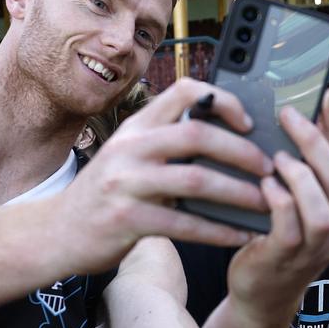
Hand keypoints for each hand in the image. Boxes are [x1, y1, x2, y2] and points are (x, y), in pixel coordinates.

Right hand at [57, 77, 274, 272]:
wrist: (58, 233)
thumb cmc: (106, 194)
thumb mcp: (129, 155)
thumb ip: (166, 143)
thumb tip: (227, 139)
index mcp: (137, 126)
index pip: (184, 92)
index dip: (223, 100)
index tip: (249, 122)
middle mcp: (130, 148)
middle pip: (197, 134)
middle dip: (242, 151)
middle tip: (269, 167)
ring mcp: (126, 183)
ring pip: (195, 179)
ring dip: (238, 192)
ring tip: (265, 202)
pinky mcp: (126, 220)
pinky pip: (184, 224)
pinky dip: (218, 231)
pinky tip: (240, 236)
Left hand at [226, 88, 328, 324]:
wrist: (261, 295)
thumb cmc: (274, 242)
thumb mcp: (296, 206)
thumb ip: (299, 174)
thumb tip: (290, 124)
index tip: (326, 94)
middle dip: (315, 141)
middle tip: (289, 115)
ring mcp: (316, 247)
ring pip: (322, 206)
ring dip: (300, 175)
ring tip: (277, 157)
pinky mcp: (288, 258)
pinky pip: (290, 226)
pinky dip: (279, 201)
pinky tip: (265, 186)